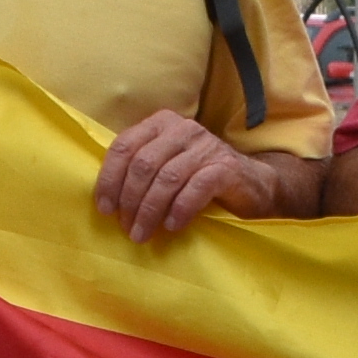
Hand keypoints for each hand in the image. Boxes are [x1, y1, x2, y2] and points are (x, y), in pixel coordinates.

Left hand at [94, 115, 288, 243]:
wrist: (252, 186)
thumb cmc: (199, 179)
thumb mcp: (166, 166)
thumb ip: (139, 171)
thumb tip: (106, 200)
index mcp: (161, 124)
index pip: (124, 146)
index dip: (110, 179)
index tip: (105, 209)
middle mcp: (183, 128)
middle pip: (144, 164)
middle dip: (130, 200)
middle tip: (126, 228)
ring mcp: (207, 145)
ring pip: (167, 178)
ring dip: (150, 211)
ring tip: (142, 234)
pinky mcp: (226, 166)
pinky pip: (195, 188)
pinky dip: (179, 210)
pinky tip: (171, 226)